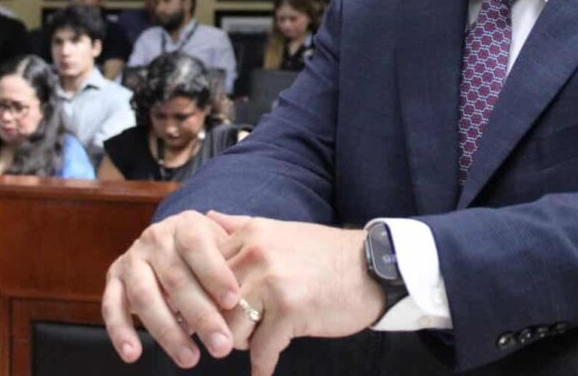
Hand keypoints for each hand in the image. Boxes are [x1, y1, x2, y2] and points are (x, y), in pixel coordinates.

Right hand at [102, 210, 244, 367]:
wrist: (170, 240)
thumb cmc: (207, 251)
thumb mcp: (222, 244)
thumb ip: (234, 259)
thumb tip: (253, 283)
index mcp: (186, 225)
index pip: (199, 248)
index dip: (216, 274)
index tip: (234, 301)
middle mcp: (155, 238)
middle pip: (176, 279)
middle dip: (200, 315)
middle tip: (221, 345)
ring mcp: (131, 258)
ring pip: (145, 296)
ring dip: (167, 331)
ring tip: (191, 358)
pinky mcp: (113, 279)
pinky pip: (111, 306)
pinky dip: (120, 331)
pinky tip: (134, 355)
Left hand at [208, 212, 385, 375]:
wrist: (373, 266)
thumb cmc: (326, 255)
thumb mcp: (281, 231)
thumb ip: (241, 226)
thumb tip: (208, 217)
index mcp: (251, 234)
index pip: (204, 274)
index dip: (206, 300)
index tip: (211, 316)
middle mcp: (256, 253)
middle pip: (213, 304)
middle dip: (222, 326)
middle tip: (235, 337)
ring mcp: (272, 281)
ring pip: (231, 330)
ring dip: (243, 344)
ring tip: (259, 344)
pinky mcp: (289, 310)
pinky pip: (261, 351)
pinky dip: (262, 366)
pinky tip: (265, 371)